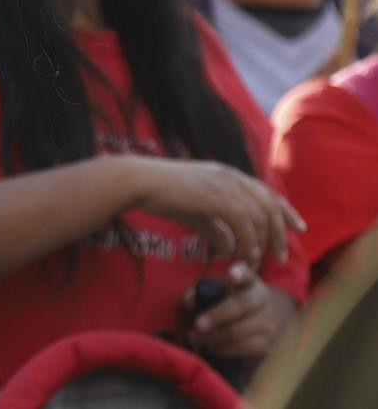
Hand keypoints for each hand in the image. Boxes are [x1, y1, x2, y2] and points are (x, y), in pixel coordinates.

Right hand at [132, 157, 304, 264]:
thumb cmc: (161, 193)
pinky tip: (244, 255)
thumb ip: (215, 228)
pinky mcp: (214, 196)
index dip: (285, 210)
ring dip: (262, 242)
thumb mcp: (195, 211)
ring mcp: (223, 185)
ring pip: (258, 216)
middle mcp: (230, 177)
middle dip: (280, 232)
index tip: (297, 227)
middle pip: (268, 205)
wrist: (139, 181)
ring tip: (258, 261)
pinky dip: (247, 241)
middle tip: (281, 255)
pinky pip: (242, 222)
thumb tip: (230, 248)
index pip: (266, 192)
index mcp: (227, 175)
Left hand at [185, 262, 296, 359]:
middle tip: (197, 326)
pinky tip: (212, 348)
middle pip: (239, 307)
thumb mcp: (219, 290)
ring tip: (196, 339)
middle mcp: (262, 299)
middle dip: (216, 317)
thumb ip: (200, 291)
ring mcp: (268, 322)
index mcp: (249, 281)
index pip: (246, 274)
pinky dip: (225, 350)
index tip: (231, 276)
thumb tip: (189, 302)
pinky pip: (244, 349)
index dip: (239, 273)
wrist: (263, 318)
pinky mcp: (268, 343)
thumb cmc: (232, 301)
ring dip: (214, 338)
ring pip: (239, 332)